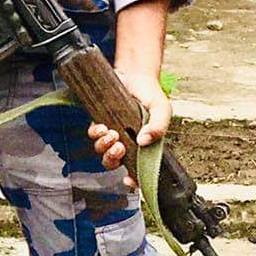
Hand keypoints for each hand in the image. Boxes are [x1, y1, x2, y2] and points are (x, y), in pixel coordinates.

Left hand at [89, 67, 171, 187]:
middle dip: (113, 159)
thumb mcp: (162, 109)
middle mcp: (126, 142)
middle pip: (113, 162)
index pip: (137, 168)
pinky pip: (93, 134)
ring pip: (101, 150)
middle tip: (120, 148)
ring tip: (113, 134)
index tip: (130, 181)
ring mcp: (112, 133)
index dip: (133, 179)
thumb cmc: (151, 95)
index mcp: (143, 145)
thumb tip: (144, 141)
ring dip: (104, 146)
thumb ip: (159, 126)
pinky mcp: (100, 121)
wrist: (135, 75)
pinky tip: (103, 126)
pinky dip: (96, 134)